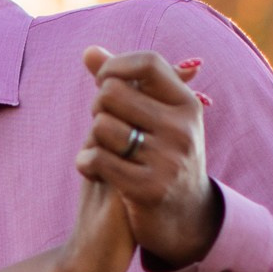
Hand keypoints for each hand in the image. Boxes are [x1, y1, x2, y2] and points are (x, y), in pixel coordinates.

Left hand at [80, 46, 220, 270]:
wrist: (183, 220)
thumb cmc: (161, 159)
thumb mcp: (155, 119)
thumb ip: (123, 83)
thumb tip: (88, 51)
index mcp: (187, 106)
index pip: (149, 63)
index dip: (116, 65)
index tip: (103, 82)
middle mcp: (183, 130)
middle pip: (112, 93)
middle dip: (98, 108)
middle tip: (103, 127)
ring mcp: (168, 160)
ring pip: (101, 126)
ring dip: (91, 140)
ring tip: (104, 152)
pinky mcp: (148, 190)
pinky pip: (96, 159)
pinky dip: (84, 164)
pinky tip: (93, 172)